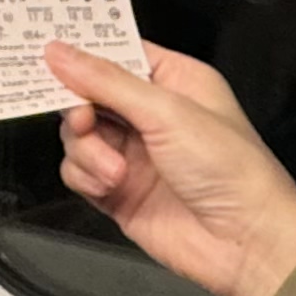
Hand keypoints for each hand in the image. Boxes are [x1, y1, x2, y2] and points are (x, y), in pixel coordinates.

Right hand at [49, 42, 295, 295]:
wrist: (244, 242)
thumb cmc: (233, 172)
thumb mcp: (167, 112)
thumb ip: (107, 82)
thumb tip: (62, 54)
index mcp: (175, 81)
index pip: (117, 53)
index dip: (84, 53)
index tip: (51, 54)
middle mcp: (153, 115)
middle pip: (88, 94)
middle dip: (79, 106)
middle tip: (83, 117)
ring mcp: (134, 154)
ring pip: (78, 135)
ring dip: (87, 149)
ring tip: (114, 168)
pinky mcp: (119, 191)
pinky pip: (78, 172)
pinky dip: (86, 176)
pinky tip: (111, 184)